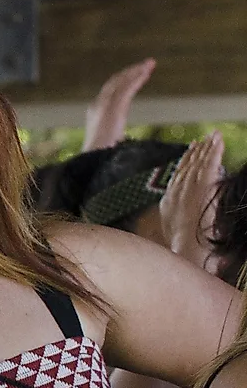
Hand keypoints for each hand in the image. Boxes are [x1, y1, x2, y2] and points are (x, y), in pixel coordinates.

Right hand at [82, 58, 154, 150]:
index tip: (138, 75)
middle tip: (148, 64)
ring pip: (121, 82)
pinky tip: (147, 73)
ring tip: (150, 64)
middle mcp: (97, 105)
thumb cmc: (101, 159)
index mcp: (95, 113)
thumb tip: (123, 142)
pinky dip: (137, 79)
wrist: (93, 163)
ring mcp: (104, 106)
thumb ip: (115, 138)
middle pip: (114, 82)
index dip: (124, 81)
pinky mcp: (113, 109)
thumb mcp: (108, 143)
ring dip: (136, 72)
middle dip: (131, 72)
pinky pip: (127, 89)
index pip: (110, 91)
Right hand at [160, 132, 223, 267]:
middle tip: (204, 139)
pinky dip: (214, 151)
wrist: (185, 249)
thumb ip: (178, 229)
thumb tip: (180, 228)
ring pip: (198, 164)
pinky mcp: (202, 187)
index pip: (177, 179)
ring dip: (206, 149)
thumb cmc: (183, 250)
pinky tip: (219, 141)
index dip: (183, 164)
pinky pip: (210, 165)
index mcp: (169, 203)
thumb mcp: (175, 237)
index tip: (190, 153)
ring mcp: (188, 189)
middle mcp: (176, 193)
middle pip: (187, 168)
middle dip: (196, 153)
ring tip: (213, 137)